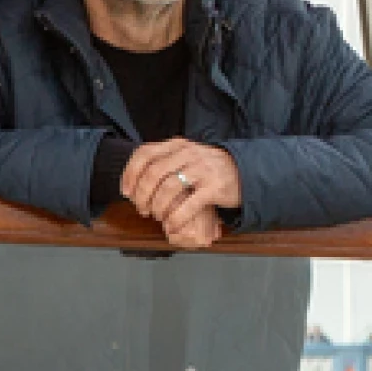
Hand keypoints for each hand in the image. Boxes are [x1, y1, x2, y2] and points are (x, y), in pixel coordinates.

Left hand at [122, 139, 241, 244]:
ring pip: (168, 188)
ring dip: (157, 206)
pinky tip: (172, 225)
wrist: (245, 172)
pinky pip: (188, 205)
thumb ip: (165, 161)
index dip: (130, 174)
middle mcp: (188, 154)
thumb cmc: (209, 169)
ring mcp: (202, 170)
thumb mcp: (187, 156)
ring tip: (157, 216)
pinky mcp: (214, 188)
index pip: (145, 154)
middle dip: (142, 195)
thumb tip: (135, 178)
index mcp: (177, 145)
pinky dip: (175, 218)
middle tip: (141, 209)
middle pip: (153, 173)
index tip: (126, 192)